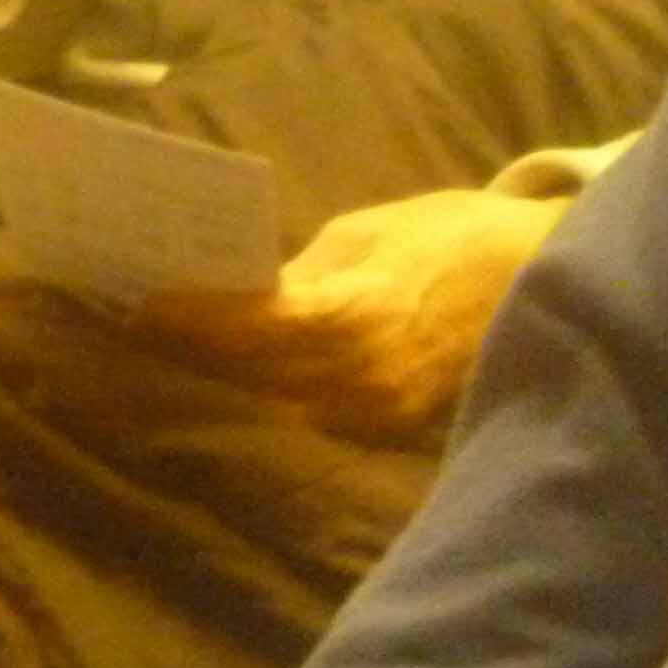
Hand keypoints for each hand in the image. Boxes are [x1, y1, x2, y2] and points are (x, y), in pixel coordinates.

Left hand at [140, 186, 557, 433]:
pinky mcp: (387, 432)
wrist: (548, 284)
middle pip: (246, 371)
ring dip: (214, 368)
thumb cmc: (453, 239)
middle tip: (119, 315)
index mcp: (359, 317)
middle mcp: (363, 382)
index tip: (129, 304)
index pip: (249, 329)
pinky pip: (305, 406)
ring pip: (270, 395)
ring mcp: (377, 417)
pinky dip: (262, 383)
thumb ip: (297, 276)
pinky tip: (221, 359)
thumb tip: (229, 294)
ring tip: (154, 336)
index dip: (186, 320)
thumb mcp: (366, 235)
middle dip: (184, 345)